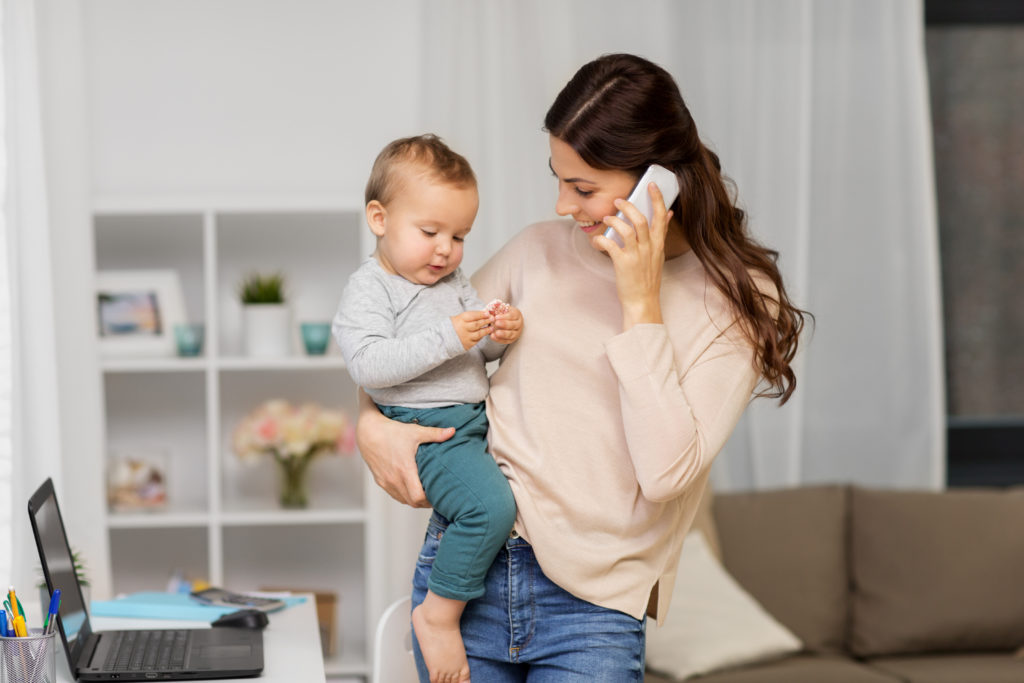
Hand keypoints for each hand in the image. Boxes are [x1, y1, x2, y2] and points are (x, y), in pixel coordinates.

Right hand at [355, 389, 452, 506]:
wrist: (368, 432)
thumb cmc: (392, 431)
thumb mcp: (415, 431)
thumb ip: (435, 434)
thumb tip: (453, 431)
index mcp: (404, 470)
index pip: (418, 497)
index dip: (430, 499)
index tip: (439, 493)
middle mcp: (394, 479)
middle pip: (413, 502)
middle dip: (425, 502)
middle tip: (436, 495)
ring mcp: (386, 482)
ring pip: (404, 500)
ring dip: (415, 499)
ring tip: (426, 492)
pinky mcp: (380, 481)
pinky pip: (395, 495)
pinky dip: (405, 495)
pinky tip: (412, 488)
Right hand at [451, 310, 493, 349]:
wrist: (445, 338)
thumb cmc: (455, 325)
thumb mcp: (460, 318)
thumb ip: (471, 316)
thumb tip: (485, 312)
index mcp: (460, 320)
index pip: (473, 316)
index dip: (481, 314)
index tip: (488, 313)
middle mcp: (463, 329)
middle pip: (477, 324)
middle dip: (486, 321)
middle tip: (492, 319)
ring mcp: (465, 337)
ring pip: (479, 333)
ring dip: (486, 330)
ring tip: (491, 328)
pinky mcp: (467, 345)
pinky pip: (477, 340)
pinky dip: (482, 337)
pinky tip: (485, 334)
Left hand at [489, 305, 522, 343]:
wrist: (505, 321)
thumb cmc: (502, 314)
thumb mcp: (500, 309)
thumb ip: (495, 309)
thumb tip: (488, 311)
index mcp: (516, 314)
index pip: (512, 315)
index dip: (504, 316)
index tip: (496, 317)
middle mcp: (518, 323)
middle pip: (513, 325)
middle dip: (505, 324)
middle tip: (496, 323)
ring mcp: (516, 332)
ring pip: (511, 334)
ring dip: (503, 334)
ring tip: (496, 333)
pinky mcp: (512, 339)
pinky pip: (506, 341)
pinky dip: (499, 339)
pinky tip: (493, 337)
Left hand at [595, 182, 673, 327]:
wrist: (643, 302)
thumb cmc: (648, 278)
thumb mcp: (658, 254)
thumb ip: (661, 234)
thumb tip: (668, 214)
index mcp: (658, 244)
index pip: (660, 216)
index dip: (657, 198)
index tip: (651, 185)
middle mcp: (649, 248)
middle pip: (640, 219)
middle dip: (628, 206)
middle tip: (617, 201)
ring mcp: (636, 255)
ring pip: (626, 229)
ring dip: (614, 220)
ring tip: (606, 219)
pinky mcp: (623, 263)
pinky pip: (610, 244)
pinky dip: (601, 239)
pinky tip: (598, 240)